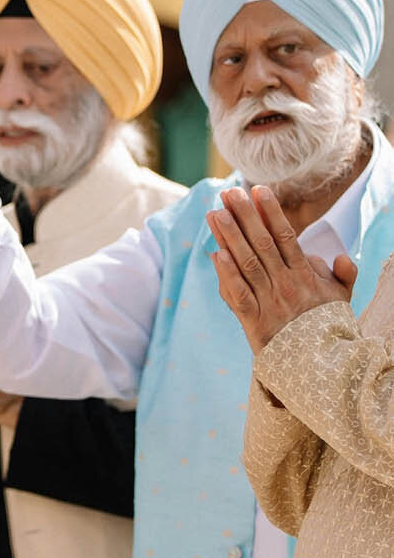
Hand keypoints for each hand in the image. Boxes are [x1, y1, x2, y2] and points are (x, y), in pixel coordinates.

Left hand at [208, 185, 355, 354]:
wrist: (319, 367)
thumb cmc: (327, 328)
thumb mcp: (342, 299)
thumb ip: (344, 274)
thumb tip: (339, 256)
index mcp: (304, 275)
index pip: (286, 237)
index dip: (271, 212)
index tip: (259, 190)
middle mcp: (285, 285)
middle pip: (262, 244)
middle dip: (245, 216)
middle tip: (230, 193)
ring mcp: (268, 302)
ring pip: (246, 264)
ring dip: (229, 237)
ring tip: (214, 214)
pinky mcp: (254, 322)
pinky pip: (238, 295)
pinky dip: (227, 275)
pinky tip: (216, 254)